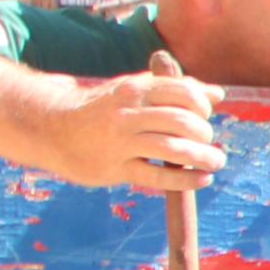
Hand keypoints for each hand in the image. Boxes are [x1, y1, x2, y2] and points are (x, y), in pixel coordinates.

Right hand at [37, 51, 223, 190]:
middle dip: (204, 134)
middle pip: (181, 121)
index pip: (182, 92)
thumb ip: (174, 89)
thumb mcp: (133, 90)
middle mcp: (128, 113)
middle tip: (208, 142)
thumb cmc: (102, 109)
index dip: (202, 106)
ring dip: (202, 157)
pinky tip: (202, 180)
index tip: (204, 117)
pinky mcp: (116, 168)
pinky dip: (186, 179)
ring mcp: (121, 141)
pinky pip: (158, 176)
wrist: (52, 129)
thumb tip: (217, 94)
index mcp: (135, 89)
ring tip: (215, 162)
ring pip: (172, 148)